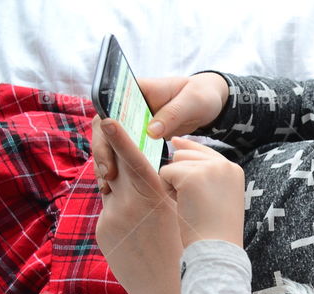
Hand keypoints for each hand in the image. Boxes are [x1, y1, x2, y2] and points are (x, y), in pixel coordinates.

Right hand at [92, 73, 228, 183]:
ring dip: (108, 161)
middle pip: (106, 127)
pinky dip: (122, 164)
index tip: (110, 148)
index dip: (104, 128)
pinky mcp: (143, 135)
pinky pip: (127, 149)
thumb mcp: (191, 102)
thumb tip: (151, 131)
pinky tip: (118, 184)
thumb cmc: (201, 95)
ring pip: (112, 141)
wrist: (210, 102)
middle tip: (108, 174)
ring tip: (108, 185)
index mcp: (137, 90)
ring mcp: (136, 122)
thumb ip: (172, 114)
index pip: (109, 106)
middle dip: (103, 150)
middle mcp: (131, 105)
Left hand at [92, 116, 182, 293]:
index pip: (133, 159)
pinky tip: (135, 221)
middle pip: (114, 166)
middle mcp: (128, 205)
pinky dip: (119, 206)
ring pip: (110, 187)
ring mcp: (112, 219)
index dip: (120, 137)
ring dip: (118, 181)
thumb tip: (158, 170)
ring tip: (134, 190)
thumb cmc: (188, 252)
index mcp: (153, 198)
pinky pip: (109, 209)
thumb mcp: (182, 214)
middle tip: (111, 134)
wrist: (170, 293)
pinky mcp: (103, 232)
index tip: (107, 118)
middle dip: (113, 152)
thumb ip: (167, 189)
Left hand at [159, 137, 244, 248]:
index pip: (204, 151)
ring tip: (189, 205)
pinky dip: (168, 191)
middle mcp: (223, 164)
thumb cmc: (215, 231)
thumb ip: (206, 174)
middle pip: (185, 154)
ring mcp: (208, 168)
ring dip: (173, 183)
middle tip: (193, 202)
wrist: (217, 248)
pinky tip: (183, 206)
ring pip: (174, 162)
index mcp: (233, 170)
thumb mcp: (219, 196)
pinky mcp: (191, 175)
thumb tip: (176, 145)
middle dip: (180, 175)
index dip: (188, 152)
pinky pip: (164, 173)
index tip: (177, 148)